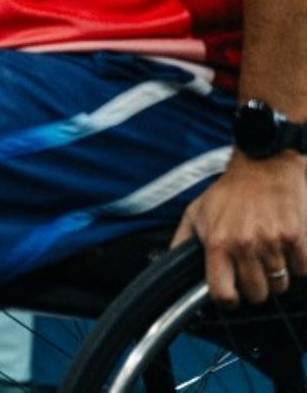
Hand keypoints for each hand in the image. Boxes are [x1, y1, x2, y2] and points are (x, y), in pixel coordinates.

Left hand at [171, 154, 306, 306]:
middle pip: (257, 294)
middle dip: (255, 288)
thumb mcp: (195, 213)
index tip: (232, 295)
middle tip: (253, 271)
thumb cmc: (228, 192)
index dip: (227, 299)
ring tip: (269, 256)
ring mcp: (273, 242)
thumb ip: (183, 241)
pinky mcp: (297, 237)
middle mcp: (244, 245)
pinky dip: (298, 265)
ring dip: (277, 277)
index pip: (222, 293)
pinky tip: (287, 250)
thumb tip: (172, 266)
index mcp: (217, 243)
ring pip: (281, 285)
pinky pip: (303, 271)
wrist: (262, 166)